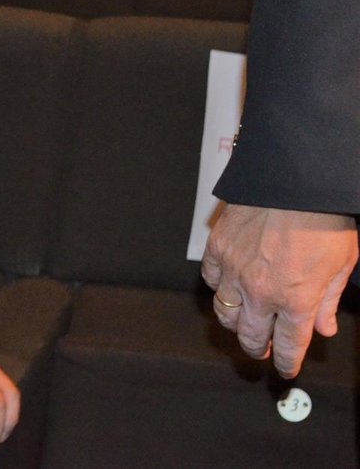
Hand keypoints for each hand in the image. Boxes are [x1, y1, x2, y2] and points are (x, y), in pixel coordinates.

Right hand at [202, 203, 357, 377]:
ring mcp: (234, 270)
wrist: (294, 182)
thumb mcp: (341, 264)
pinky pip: (210, 279)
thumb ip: (329, 300)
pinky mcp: (217, 248)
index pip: (287, 345)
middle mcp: (260, 292)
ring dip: (234, 322)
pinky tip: (226, 285)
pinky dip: (217, 287)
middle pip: (250, 335)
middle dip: (256, 348)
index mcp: (295, 300)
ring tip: (241, 321)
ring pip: (224, 312)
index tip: (284, 367)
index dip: (285, 362)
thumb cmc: (324, 218)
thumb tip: (323, 327)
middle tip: (260, 349)